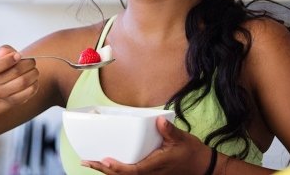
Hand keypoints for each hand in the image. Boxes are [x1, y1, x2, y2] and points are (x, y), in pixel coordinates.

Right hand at [0, 45, 38, 105]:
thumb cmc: (0, 66)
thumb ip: (4, 51)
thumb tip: (12, 54)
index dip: (8, 60)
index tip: (18, 55)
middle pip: (15, 72)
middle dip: (28, 63)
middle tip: (32, 61)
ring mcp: (0, 94)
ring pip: (23, 82)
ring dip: (33, 73)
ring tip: (34, 70)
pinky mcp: (12, 101)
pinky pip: (29, 92)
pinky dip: (34, 84)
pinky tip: (33, 80)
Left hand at [81, 117, 211, 174]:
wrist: (202, 167)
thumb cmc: (191, 153)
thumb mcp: (181, 140)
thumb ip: (169, 131)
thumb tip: (159, 121)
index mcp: (154, 167)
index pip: (131, 171)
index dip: (116, 167)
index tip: (103, 161)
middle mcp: (149, 174)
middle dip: (103, 169)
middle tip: (86, 161)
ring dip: (107, 171)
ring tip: (90, 162)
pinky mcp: (148, 174)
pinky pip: (129, 174)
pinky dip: (116, 170)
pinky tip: (106, 164)